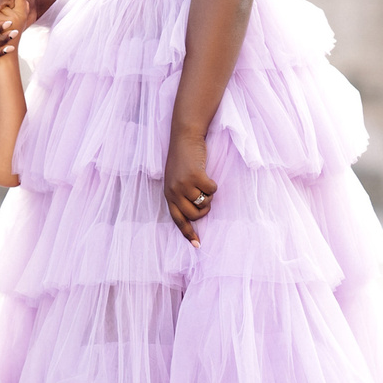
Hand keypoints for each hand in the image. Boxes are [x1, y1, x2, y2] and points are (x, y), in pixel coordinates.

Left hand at [163, 130, 214, 247]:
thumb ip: (181, 196)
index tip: (197, 245)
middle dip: (204, 210)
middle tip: (206, 198)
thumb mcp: (176, 180)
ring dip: (209, 195)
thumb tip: (194, 214)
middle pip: (195, 215)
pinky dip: (214, 185)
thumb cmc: (183, 159)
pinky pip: (212, 190)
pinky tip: (207, 175)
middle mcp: (174, 191)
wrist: (185, 137)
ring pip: (205, 202)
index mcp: (168, 194)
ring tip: (203, 182)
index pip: (178, 220)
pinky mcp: (195, 176)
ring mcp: (184, 184)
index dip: (188, 233)